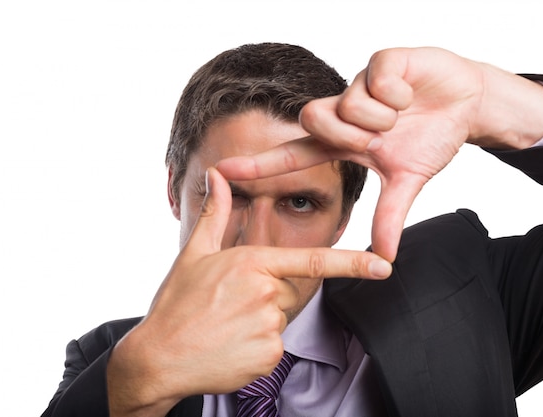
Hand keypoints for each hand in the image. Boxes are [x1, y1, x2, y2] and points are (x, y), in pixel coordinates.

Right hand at [106, 167, 391, 416]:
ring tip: (224, 327)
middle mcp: (267, 294)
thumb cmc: (176, 304)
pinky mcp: (269, 356)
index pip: (312, 261)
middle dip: (265, 297)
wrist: (158, 358)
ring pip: (279, 320)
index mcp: (253, 264)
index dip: (352, 264)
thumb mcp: (194, 255)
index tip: (384, 266)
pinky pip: (274, 347)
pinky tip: (229, 347)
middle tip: (228, 307)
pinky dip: (256, 348)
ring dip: (259, 322)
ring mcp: (270, 328)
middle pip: (286, 292)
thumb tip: (217, 175)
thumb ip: (216, 214)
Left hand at [217, 47, 542, 260]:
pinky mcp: (382, 62)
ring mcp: (360, 85)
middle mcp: (344, 111)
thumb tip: (385, 258)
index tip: (222, 171)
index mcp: (343, 141)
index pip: (294, 154)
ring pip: (347, 103)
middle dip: (348, 135)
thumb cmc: (429, 137)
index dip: (260, 164)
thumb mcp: (407, 180)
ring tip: (402, 115)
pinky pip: (376, 80)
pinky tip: (411, 94)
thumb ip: (390, 214)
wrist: (465, 103)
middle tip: (377, 139)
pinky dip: (398, 94)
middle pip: (313, 120)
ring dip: (380, 118)